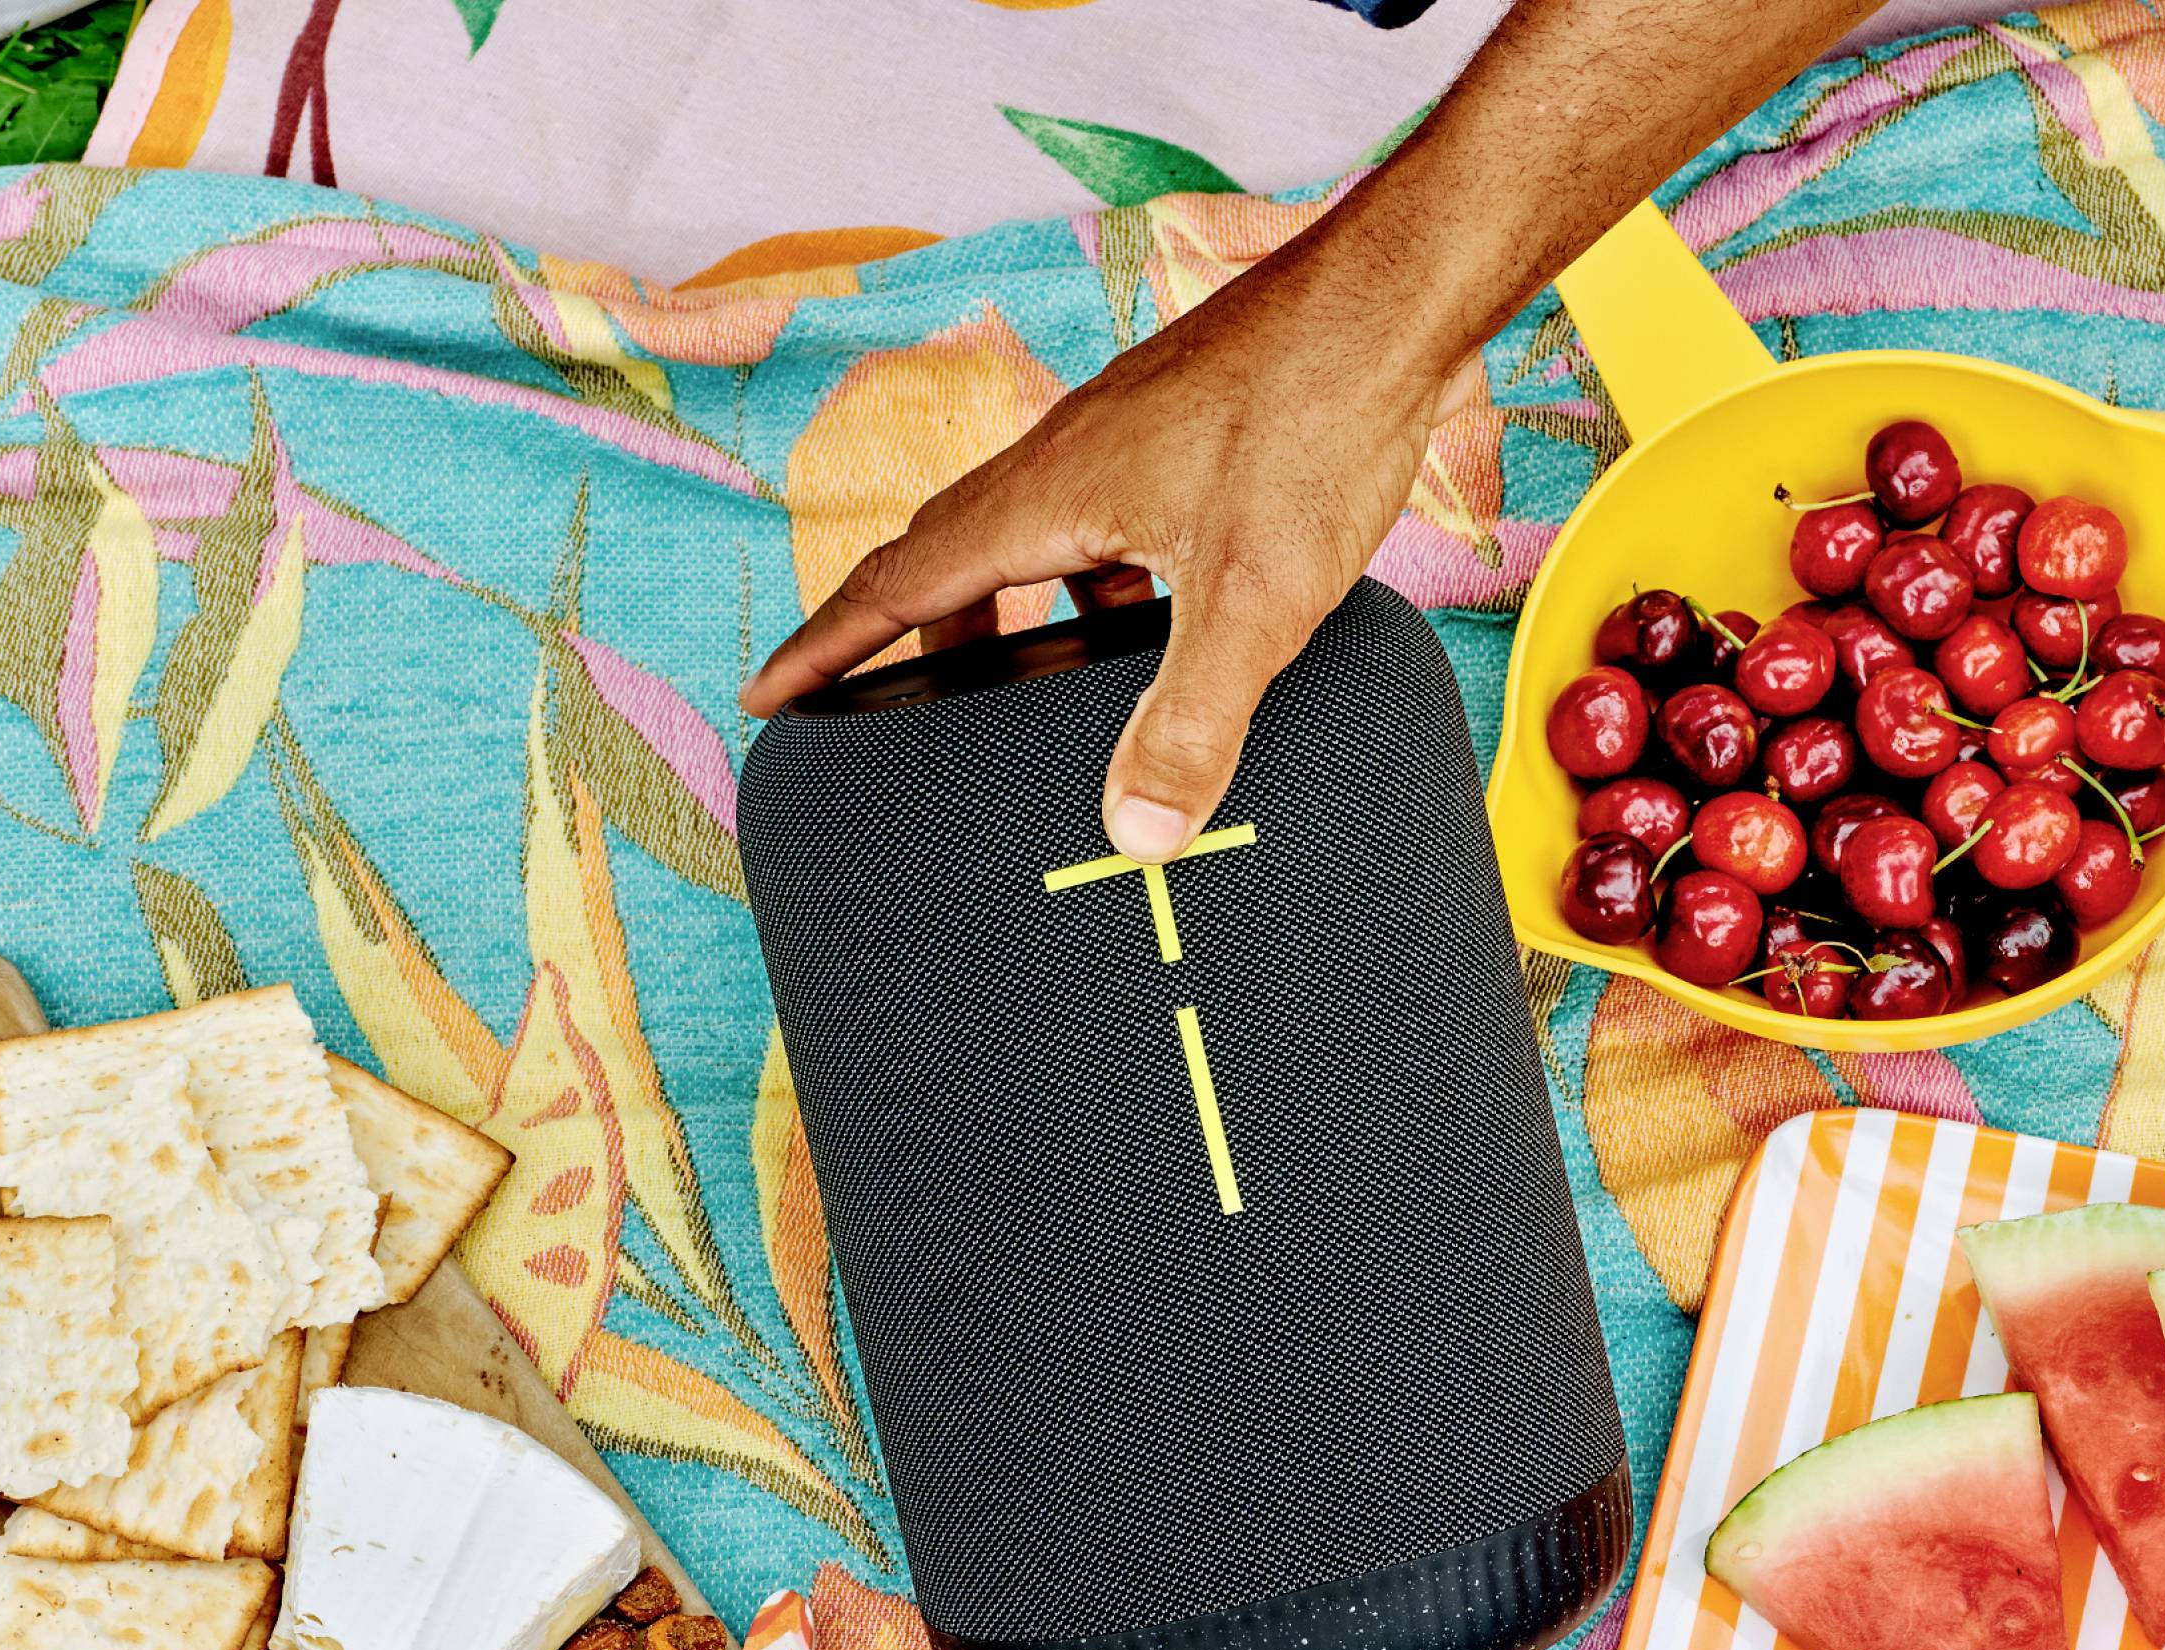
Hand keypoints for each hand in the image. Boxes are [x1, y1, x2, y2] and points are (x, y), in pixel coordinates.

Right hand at [740, 241, 1456, 860]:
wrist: (1396, 299)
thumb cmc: (1317, 419)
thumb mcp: (1254, 598)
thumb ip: (1191, 720)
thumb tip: (1136, 834)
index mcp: (1045, 495)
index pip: (899, 583)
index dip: (828, 647)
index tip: (768, 694)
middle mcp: (1066, 455)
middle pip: (949, 556)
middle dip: (909, 640)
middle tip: (883, 709)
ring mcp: (1124, 435)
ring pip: (1030, 535)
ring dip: (1008, 609)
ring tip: (1025, 685)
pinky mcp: (1184, 429)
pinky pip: (1101, 517)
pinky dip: (1093, 578)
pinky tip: (1153, 616)